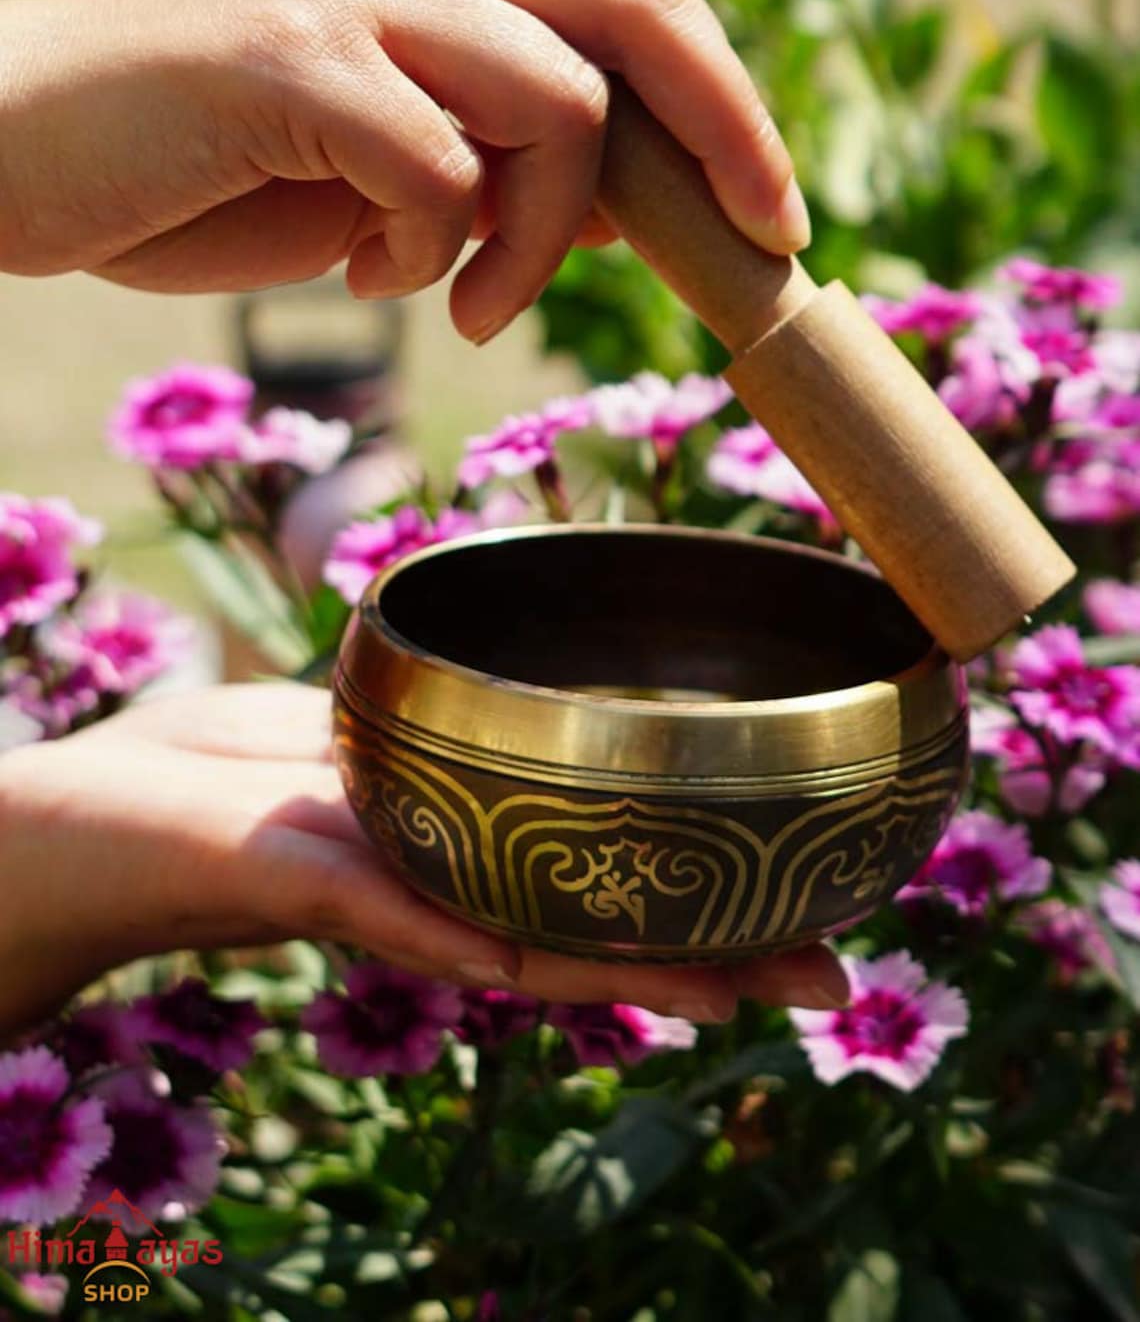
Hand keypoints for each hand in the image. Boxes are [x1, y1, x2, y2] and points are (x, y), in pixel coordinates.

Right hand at [0, 0, 806, 342]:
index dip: (720, 83)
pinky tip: (371, 281)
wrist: (12, 144)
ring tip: (471, 302)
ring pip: (556, 96)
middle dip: (728, 126)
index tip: (765, 207)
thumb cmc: (193, 167)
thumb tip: (625, 207)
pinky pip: (437, 166)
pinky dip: (434, 251)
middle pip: (632, 0)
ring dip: (544, 233)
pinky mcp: (288, 59)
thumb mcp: (374, 169)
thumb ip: (489, 163)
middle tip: (757, 239)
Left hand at [0, 682, 846, 1042]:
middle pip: (595, 923)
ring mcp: (397, 904)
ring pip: (553, 945)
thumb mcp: (333, 725)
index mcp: (454, 844)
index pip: (591, 874)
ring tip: (780, 984)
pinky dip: (550, 949)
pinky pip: (453, 929)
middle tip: (836, 967)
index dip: (692, 892)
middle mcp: (444, 892)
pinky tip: (645, 976)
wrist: (69, 826)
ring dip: (668, 967)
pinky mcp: (332, 893)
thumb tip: (507, 685)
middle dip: (716, 946)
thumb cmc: (192, 769)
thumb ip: (418, 723)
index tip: (793, 898)